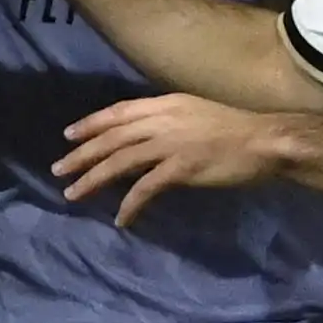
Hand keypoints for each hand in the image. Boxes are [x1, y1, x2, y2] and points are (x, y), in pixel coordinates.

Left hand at [54, 93, 284, 227]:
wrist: (265, 141)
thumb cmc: (235, 129)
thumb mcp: (194, 113)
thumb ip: (167, 121)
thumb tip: (142, 136)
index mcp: (164, 104)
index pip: (117, 112)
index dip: (90, 124)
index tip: (68, 135)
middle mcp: (161, 120)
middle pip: (112, 137)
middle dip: (81, 154)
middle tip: (57, 169)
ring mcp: (170, 144)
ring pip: (120, 161)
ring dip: (94, 178)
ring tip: (73, 193)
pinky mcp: (182, 168)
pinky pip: (147, 188)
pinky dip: (130, 204)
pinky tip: (121, 219)